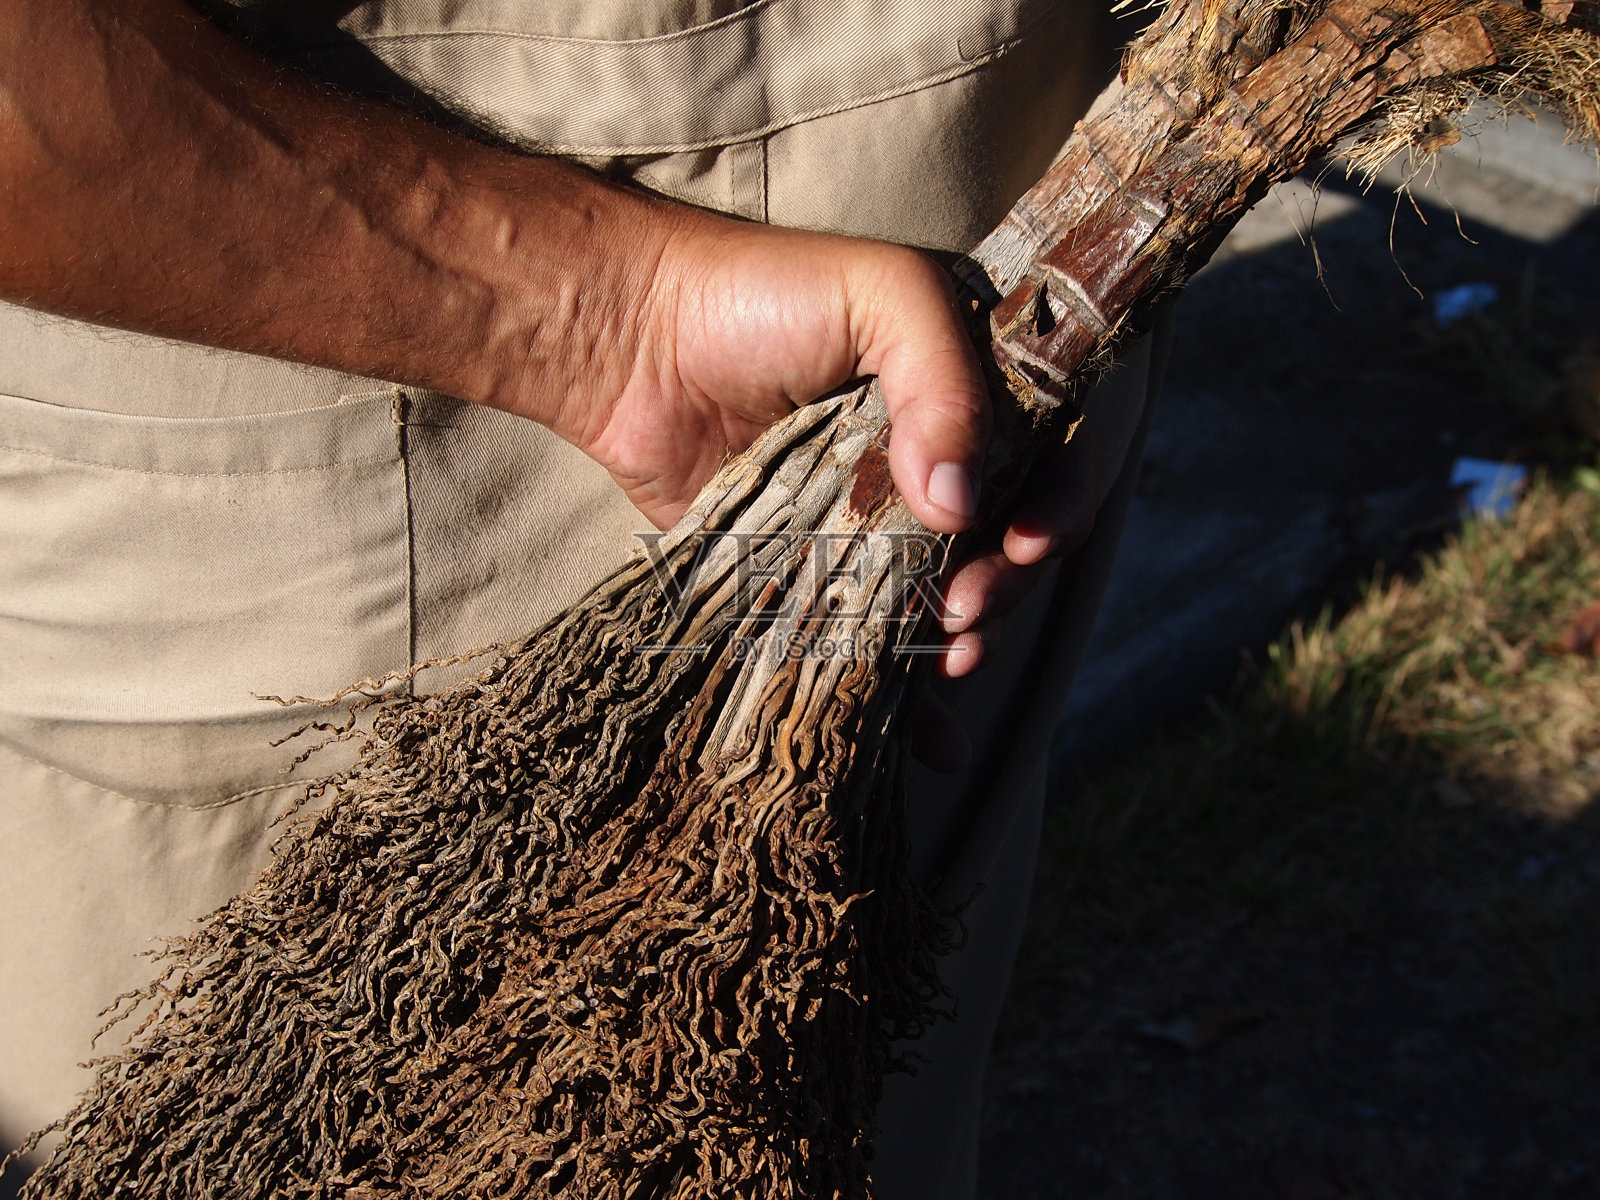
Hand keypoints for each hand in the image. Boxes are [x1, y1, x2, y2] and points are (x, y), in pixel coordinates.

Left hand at [514, 203, 1102, 771]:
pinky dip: (906, 700)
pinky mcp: (807, 570)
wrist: (630, 336)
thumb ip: (945, 382)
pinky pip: (866, 639)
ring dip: (965, 638)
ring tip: (946, 652)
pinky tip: (933, 745)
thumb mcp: (881, 295)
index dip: (1059, 502)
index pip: (1050, 453)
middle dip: (1006, 582)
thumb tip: (962, 510)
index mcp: (964, 384)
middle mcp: (927, 456)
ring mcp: (867, 519)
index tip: (1026, 541)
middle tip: (965, 604)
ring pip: (948, 597)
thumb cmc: (756, 291)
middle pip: (1006, 539)